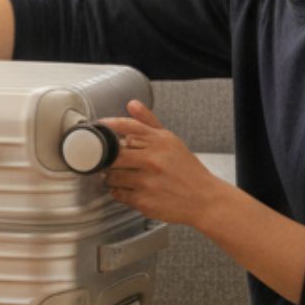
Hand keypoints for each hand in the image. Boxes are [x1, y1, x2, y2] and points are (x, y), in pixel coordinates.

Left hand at [99, 101, 228, 226]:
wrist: (204, 199)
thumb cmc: (186, 170)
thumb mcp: (171, 142)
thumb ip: (149, 123)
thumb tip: (132, 104)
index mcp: (160, 141)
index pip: (127, 127)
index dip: (109, 126)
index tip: (99, 128)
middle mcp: (153, 159)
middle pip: (113, 154)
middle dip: (110, 158)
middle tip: (115, 161)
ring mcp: (147, 181)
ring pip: (111, 176)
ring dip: (113, 177)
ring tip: (126, 177)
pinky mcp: (143, 200)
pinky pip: (117, 193)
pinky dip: (120, 192)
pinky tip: (132, 189)